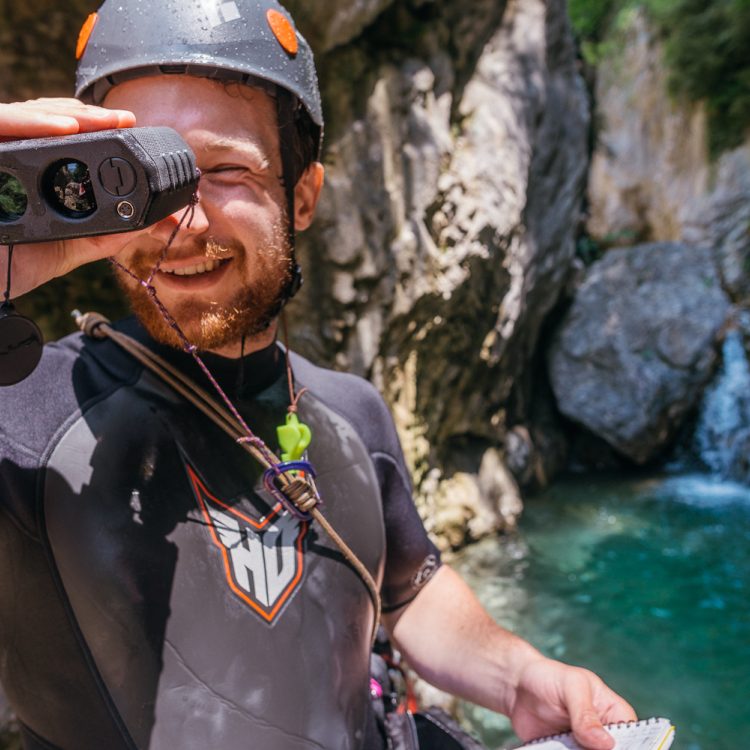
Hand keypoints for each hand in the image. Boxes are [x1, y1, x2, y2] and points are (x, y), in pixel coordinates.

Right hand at [0, 98, 135, 297]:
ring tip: (107, 121)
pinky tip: (68, 128)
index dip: (92, 126)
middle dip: (89, 116)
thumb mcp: (66, 247)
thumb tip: (152, 222)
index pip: (58, 134)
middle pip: (44, 119)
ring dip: (71, 114)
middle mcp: (4, 155)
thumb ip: (106, 234)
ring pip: (25, 115)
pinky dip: (34, 122)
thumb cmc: (8, 267)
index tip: (130, 126)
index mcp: (25, 170)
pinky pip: (0, 123)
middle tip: (126, 119)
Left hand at [510, 657, 636, 748]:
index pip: (635, 742)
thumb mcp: (571, 686)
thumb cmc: (549, 677)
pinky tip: (553, 749)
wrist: (517, 687)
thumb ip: (586, 713)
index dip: (627, 748)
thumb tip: (606, 744)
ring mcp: (585, 749)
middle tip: (577, 745)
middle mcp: (605, 737)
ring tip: (563, 744)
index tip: (606, 748)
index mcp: (616, 715)